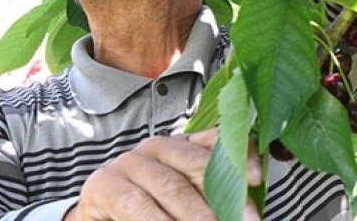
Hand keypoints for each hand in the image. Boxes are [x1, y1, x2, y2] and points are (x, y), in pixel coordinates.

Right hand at [66, 129, 262, 220]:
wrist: (99, 218)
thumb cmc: (150, 211)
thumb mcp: (183, 199)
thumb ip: (208, 193)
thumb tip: (249, 204)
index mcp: (179, 147)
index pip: (212, 143)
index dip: (236, 156)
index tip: (257, 178)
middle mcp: (155, 148)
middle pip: (194, 165)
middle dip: (224, 195)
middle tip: (246, 219)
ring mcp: (128, 163)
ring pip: (170, 187)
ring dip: (196, 214)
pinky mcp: (104, 184)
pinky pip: (138, 205)